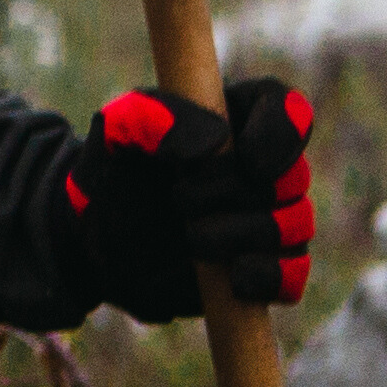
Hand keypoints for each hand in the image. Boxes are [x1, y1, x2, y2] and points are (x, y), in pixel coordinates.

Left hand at [55, 73, 318, 316]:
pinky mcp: (263, 269)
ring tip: (190, 237)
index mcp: (237, 119)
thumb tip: (215, 139)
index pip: (286, 108)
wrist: (90, 239)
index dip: (281, 132)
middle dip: (235, 191)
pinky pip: (294, 275)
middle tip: (179, 198)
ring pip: (296, 224)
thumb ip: (154, 117)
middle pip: (292, 174)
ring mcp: (270, 220)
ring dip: (242, 233)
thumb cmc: (110, 173)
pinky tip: (236, 278)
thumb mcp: (115, 133)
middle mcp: (264, 169)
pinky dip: (270, 276)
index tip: (248, 158)